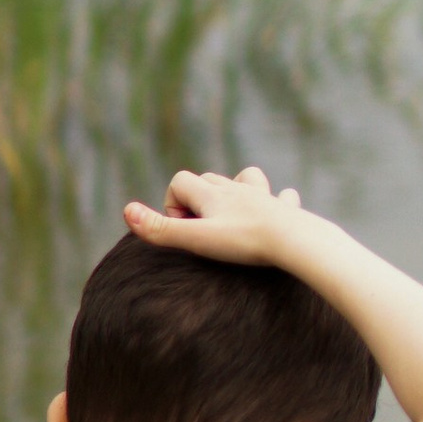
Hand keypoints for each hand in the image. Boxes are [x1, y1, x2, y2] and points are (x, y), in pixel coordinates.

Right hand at [123, 164, 307, 266]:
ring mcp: (264, 198)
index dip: (173, 204)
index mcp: (213, 194)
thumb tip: (127, 211)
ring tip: (233, 218)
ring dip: (236, 190)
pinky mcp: (286, 211)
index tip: (182, 230)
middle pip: (209, 179)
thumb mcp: (197, 239)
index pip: (181, 181)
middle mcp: (237, 189)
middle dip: (198, 199)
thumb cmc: (245, 242)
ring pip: (245, 179)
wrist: (296, 240)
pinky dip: (278, 201)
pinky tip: (281, 208)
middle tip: (202, 231)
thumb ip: (161, 230)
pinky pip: (283, 197)